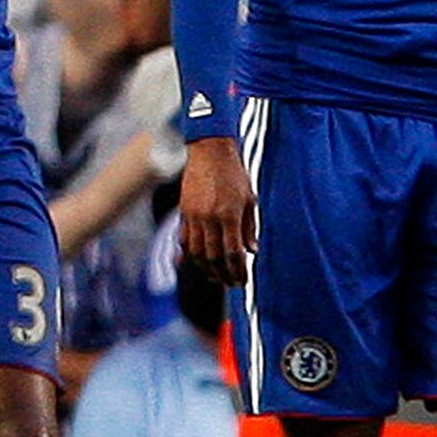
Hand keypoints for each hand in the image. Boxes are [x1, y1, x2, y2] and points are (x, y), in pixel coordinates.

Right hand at [177, 135, 256, 281]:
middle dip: (223, 274)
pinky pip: (184, 240)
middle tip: (231, 284)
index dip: (237, 270)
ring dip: (205, 269)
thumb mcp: (249, 199)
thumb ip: (250, 227)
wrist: (209, 152)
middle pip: (213, 257)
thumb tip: (252, 250)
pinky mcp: (184, 212)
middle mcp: (208, 218)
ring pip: (196, 252)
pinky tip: (198, 262)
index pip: (232, 253)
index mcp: (228, 215)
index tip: (242, 280)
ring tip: (215, 277)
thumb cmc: (233, 174)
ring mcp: (193, 216)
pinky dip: (190, 255)